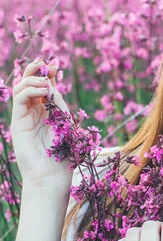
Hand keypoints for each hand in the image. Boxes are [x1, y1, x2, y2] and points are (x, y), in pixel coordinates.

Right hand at [11, 58, 72, 190]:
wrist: (52, 176)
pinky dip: (29, 90)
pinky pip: (19, 99)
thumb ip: (58, 104)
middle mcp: (36, 113)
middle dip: (36, 70)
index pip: (45, 87)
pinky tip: (41, 91)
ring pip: (21, 88)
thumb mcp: (66, 124)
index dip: (48, 74)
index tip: (55, 65)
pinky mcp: (17, 122)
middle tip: (45, 64)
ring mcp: (25, 117)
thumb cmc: (64, 156)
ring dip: (32, 79)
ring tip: (45, 83)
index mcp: (50, 113)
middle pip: (30, 84)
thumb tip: (51, 84)